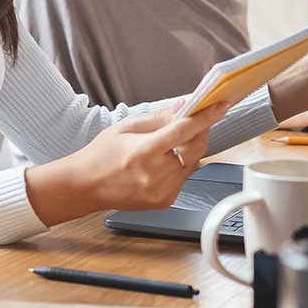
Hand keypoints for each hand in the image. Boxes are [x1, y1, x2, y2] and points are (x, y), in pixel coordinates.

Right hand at [24, 101, 229, 224]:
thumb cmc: (101, 155)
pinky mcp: (166, 201)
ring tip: (166, 145)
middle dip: (199, 131)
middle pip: (195, 148)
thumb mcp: (127, 127)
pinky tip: (161, 162)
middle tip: (196, 119)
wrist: (86, 186)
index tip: (221, 106)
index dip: (206, 117)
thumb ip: (159, 117)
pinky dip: (180, 165)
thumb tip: (184, 107)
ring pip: (192, 163)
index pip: (184, 130)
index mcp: (145, 152)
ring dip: (187, 150)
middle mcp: (157, 174)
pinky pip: (183, 177)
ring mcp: (162, 191)